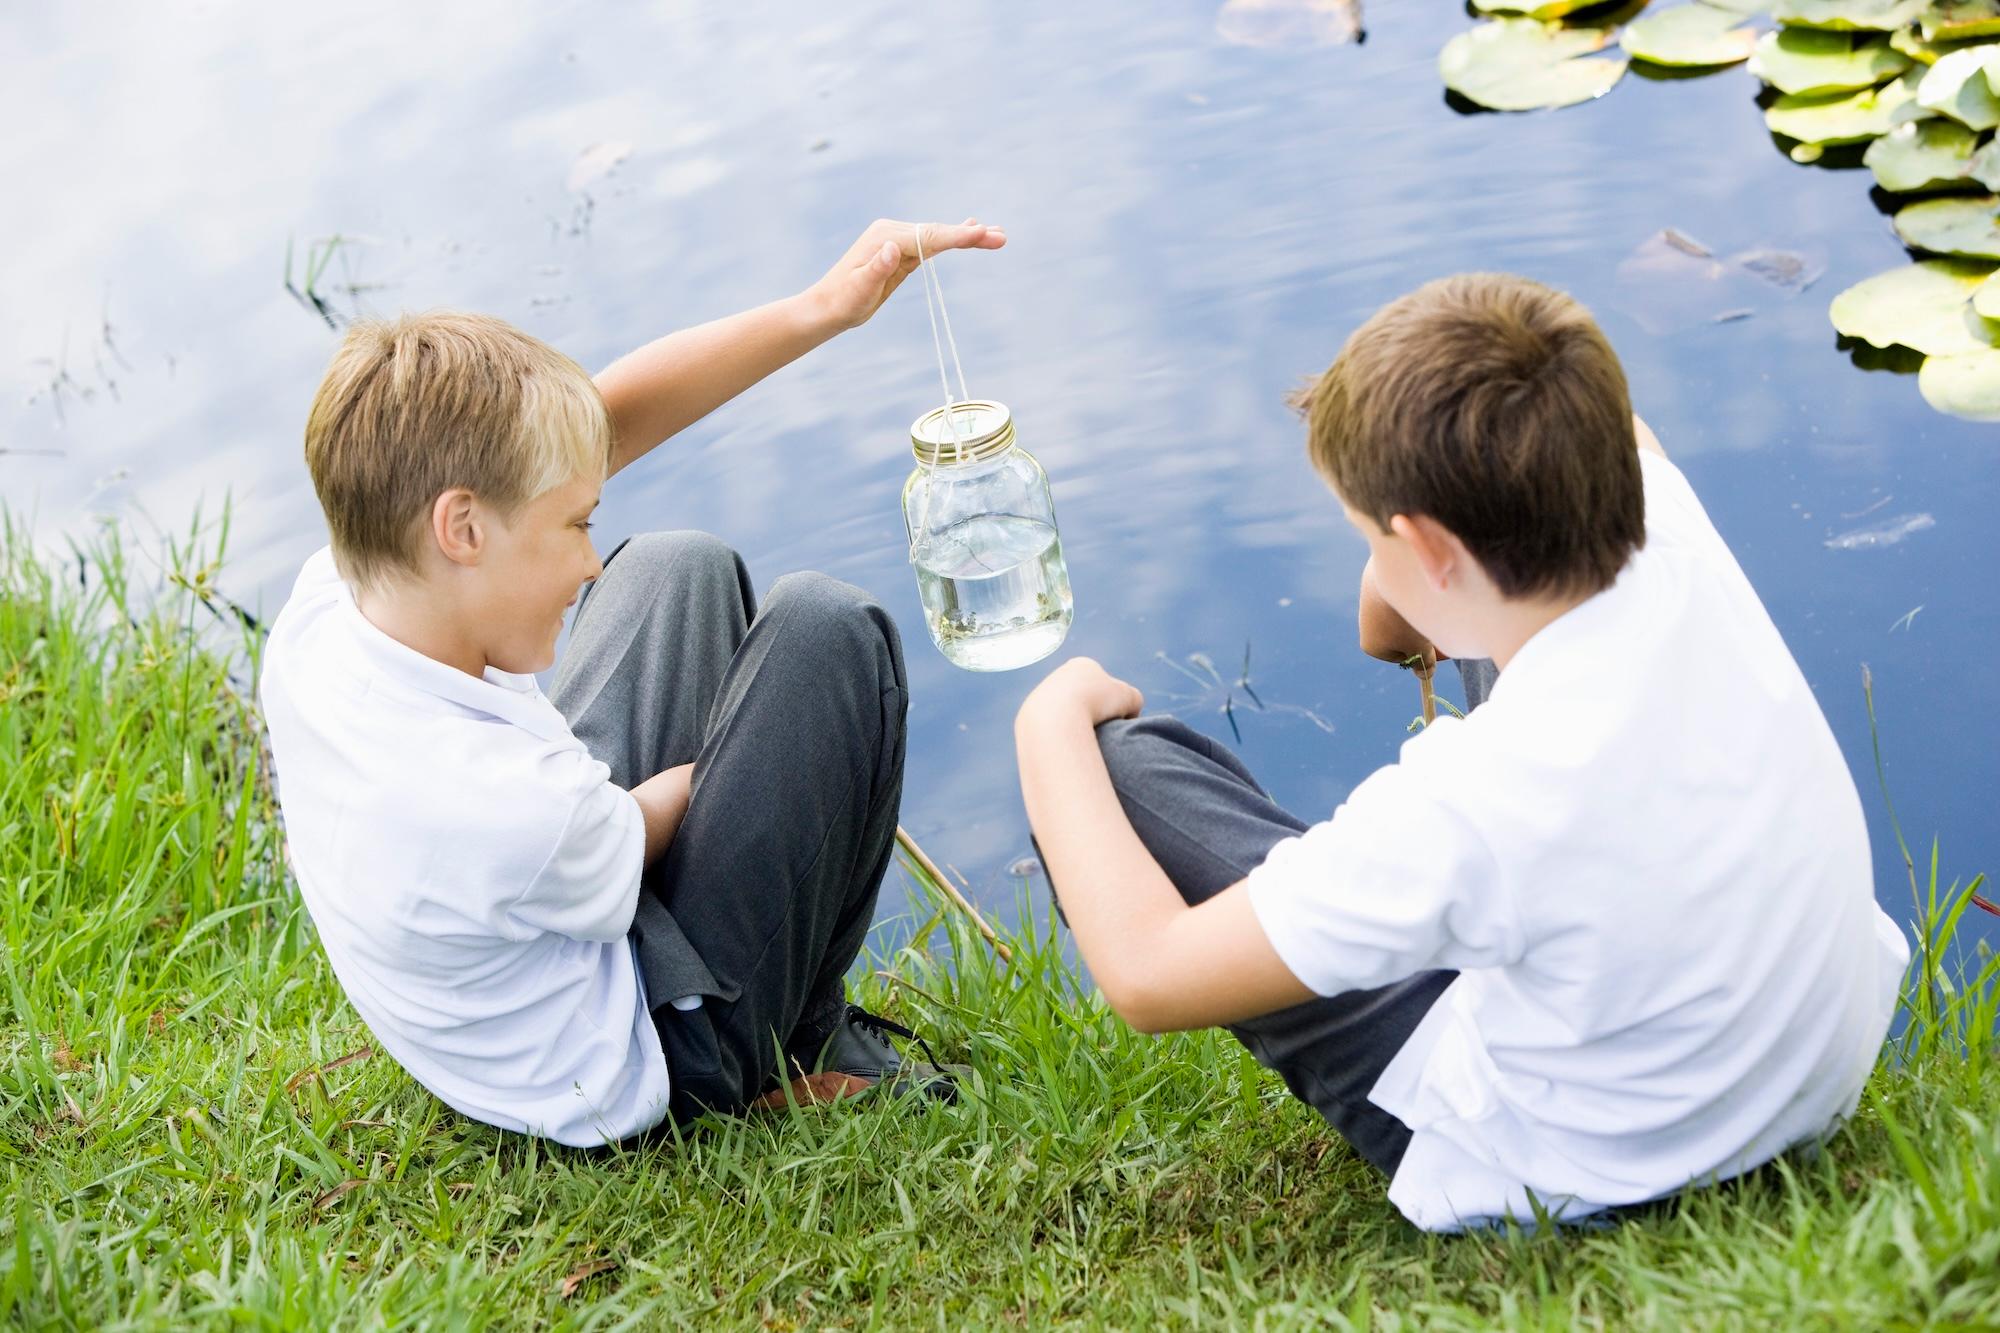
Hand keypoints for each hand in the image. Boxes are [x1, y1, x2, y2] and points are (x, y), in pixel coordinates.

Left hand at [804, 217, 1006, 332]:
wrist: (826, 307)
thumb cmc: (842, 302)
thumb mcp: (858, 290)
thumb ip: (875, 269)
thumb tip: (891, 248)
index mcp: (885, 238)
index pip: (928, 237)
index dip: (957, 236)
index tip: (981, 232)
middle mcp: (892, 232)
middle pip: (938, 233)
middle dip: (970, 235)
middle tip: (1001, 237)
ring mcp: (896, 239)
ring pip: (937, 236)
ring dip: (967, 236)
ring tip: (997, 235)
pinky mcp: (899, 250)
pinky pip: (930, 243)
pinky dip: (951, 238)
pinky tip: (969, 231)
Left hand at [1020, 657, 1144, 729]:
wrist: (1055, 719)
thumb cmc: (1096, 703)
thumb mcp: (1130, 698)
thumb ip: (1134, 700)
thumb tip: (1127, 713)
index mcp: (1083, 665)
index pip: (1106, 685)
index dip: (1115, 703)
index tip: (1116, 717)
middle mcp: (1060, 676)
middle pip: (1086, 699)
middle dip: (1095, 713)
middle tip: (1101, 729)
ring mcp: (1042, 694)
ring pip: (1068, 714)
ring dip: (1079, 726)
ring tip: (1083, 737)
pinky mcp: (1032, 715)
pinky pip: (1054, 728)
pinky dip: (1063, 735)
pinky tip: (1066, 740)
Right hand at [1357, 557, 1442, 674]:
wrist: (1393, 573)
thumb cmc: (1408, 618)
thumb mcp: (1421, 647)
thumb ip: (1425, 663)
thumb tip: (1425, 675)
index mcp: (1372, 648)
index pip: (1404, 657)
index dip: (1424, 653)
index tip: (1439, 645)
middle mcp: (1366, 626)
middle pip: (1403, 636)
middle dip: (1423, 633)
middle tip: (1441, 625)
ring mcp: (1369, 602)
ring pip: (1402, 613)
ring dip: (1419, 613)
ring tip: (1430, 605)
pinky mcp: (1376, 581)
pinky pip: (1400, 593)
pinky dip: (1413, 594)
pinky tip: (1420, 589)